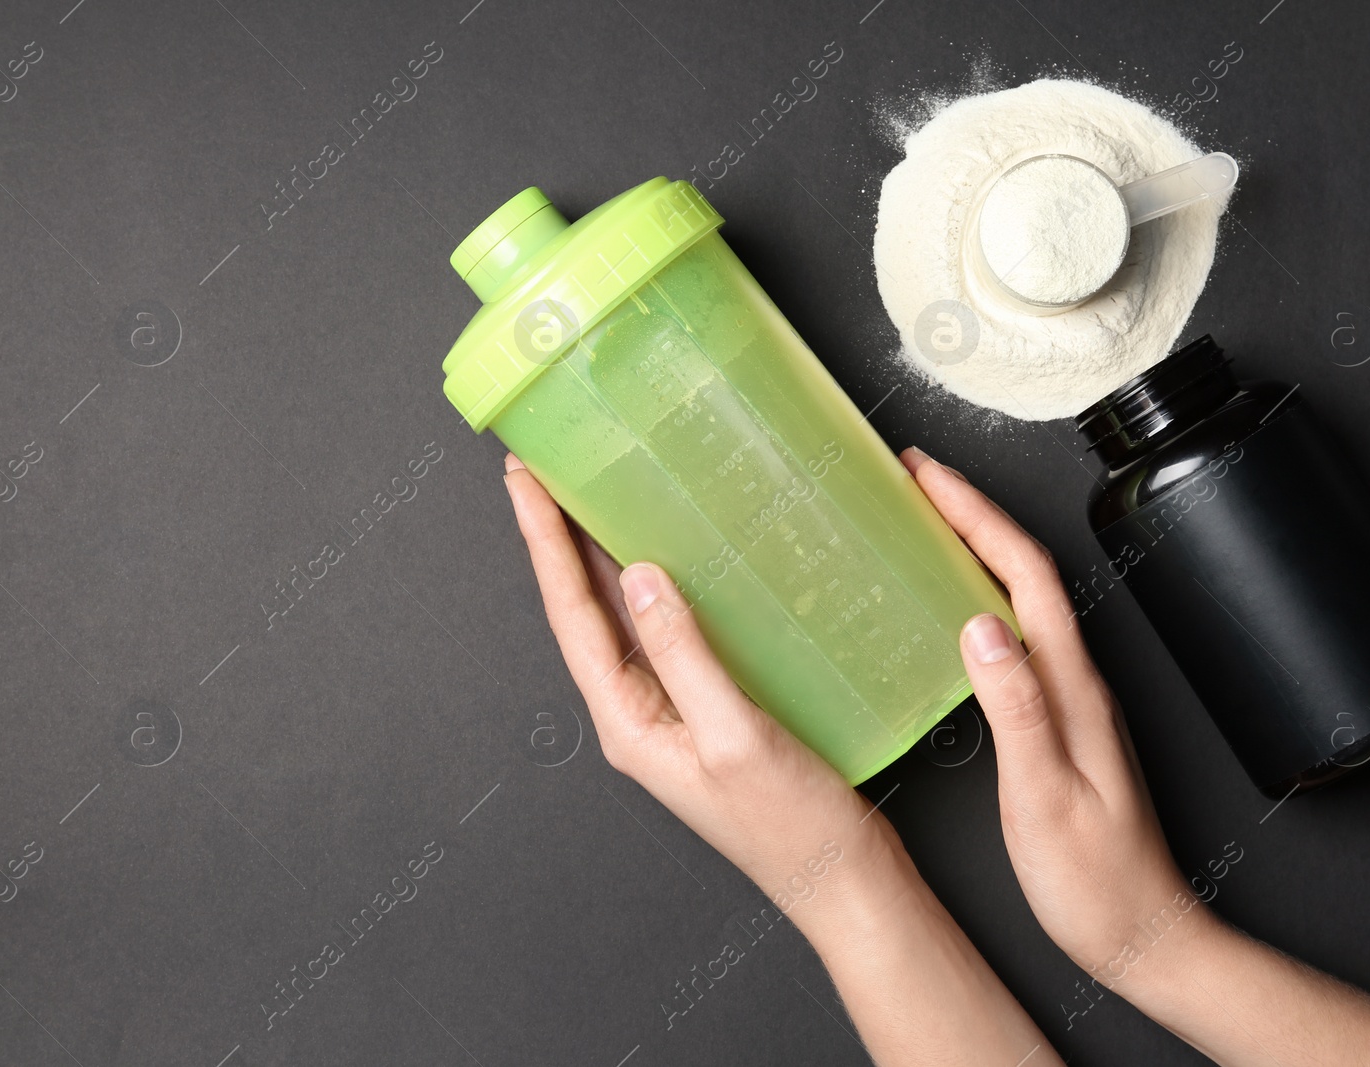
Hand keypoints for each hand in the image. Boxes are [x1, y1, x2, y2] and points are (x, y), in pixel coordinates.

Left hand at [504, 450, 1062, 1066]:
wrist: (844, 881)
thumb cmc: (793, 828)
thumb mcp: (735, 736)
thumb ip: (685, 655)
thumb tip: (641, 578)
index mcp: (628, 724)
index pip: (571, 615)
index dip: (544, 542)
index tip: (524, 479)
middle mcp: (639, 715)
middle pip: (585, 611)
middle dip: (559, 539)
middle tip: (543, 468)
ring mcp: (673, 712)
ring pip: (624, 619)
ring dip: (602, 557)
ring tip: (588, 494)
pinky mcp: (711, 707)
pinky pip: (672, 633)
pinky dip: (663, 586)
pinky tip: (675, 555)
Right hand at [905, 446, 1369, 1065]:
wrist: (1142, 932)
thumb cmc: (1093, 882)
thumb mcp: (1045, 797)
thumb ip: (1017, 708)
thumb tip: (981, 625)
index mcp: (1073, 689)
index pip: (1024, 576)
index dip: (975, 514)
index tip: (926, 475)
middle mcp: (1077, 682)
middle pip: (1025, 571)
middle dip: (971, 512)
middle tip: (915, 480)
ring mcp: (1070, 699)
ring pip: (1021, 598)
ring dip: (976, 548)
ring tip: (926, 522)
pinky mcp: (1059, 721)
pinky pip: (1017, 635)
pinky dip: (980, 597)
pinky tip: (951, 607)